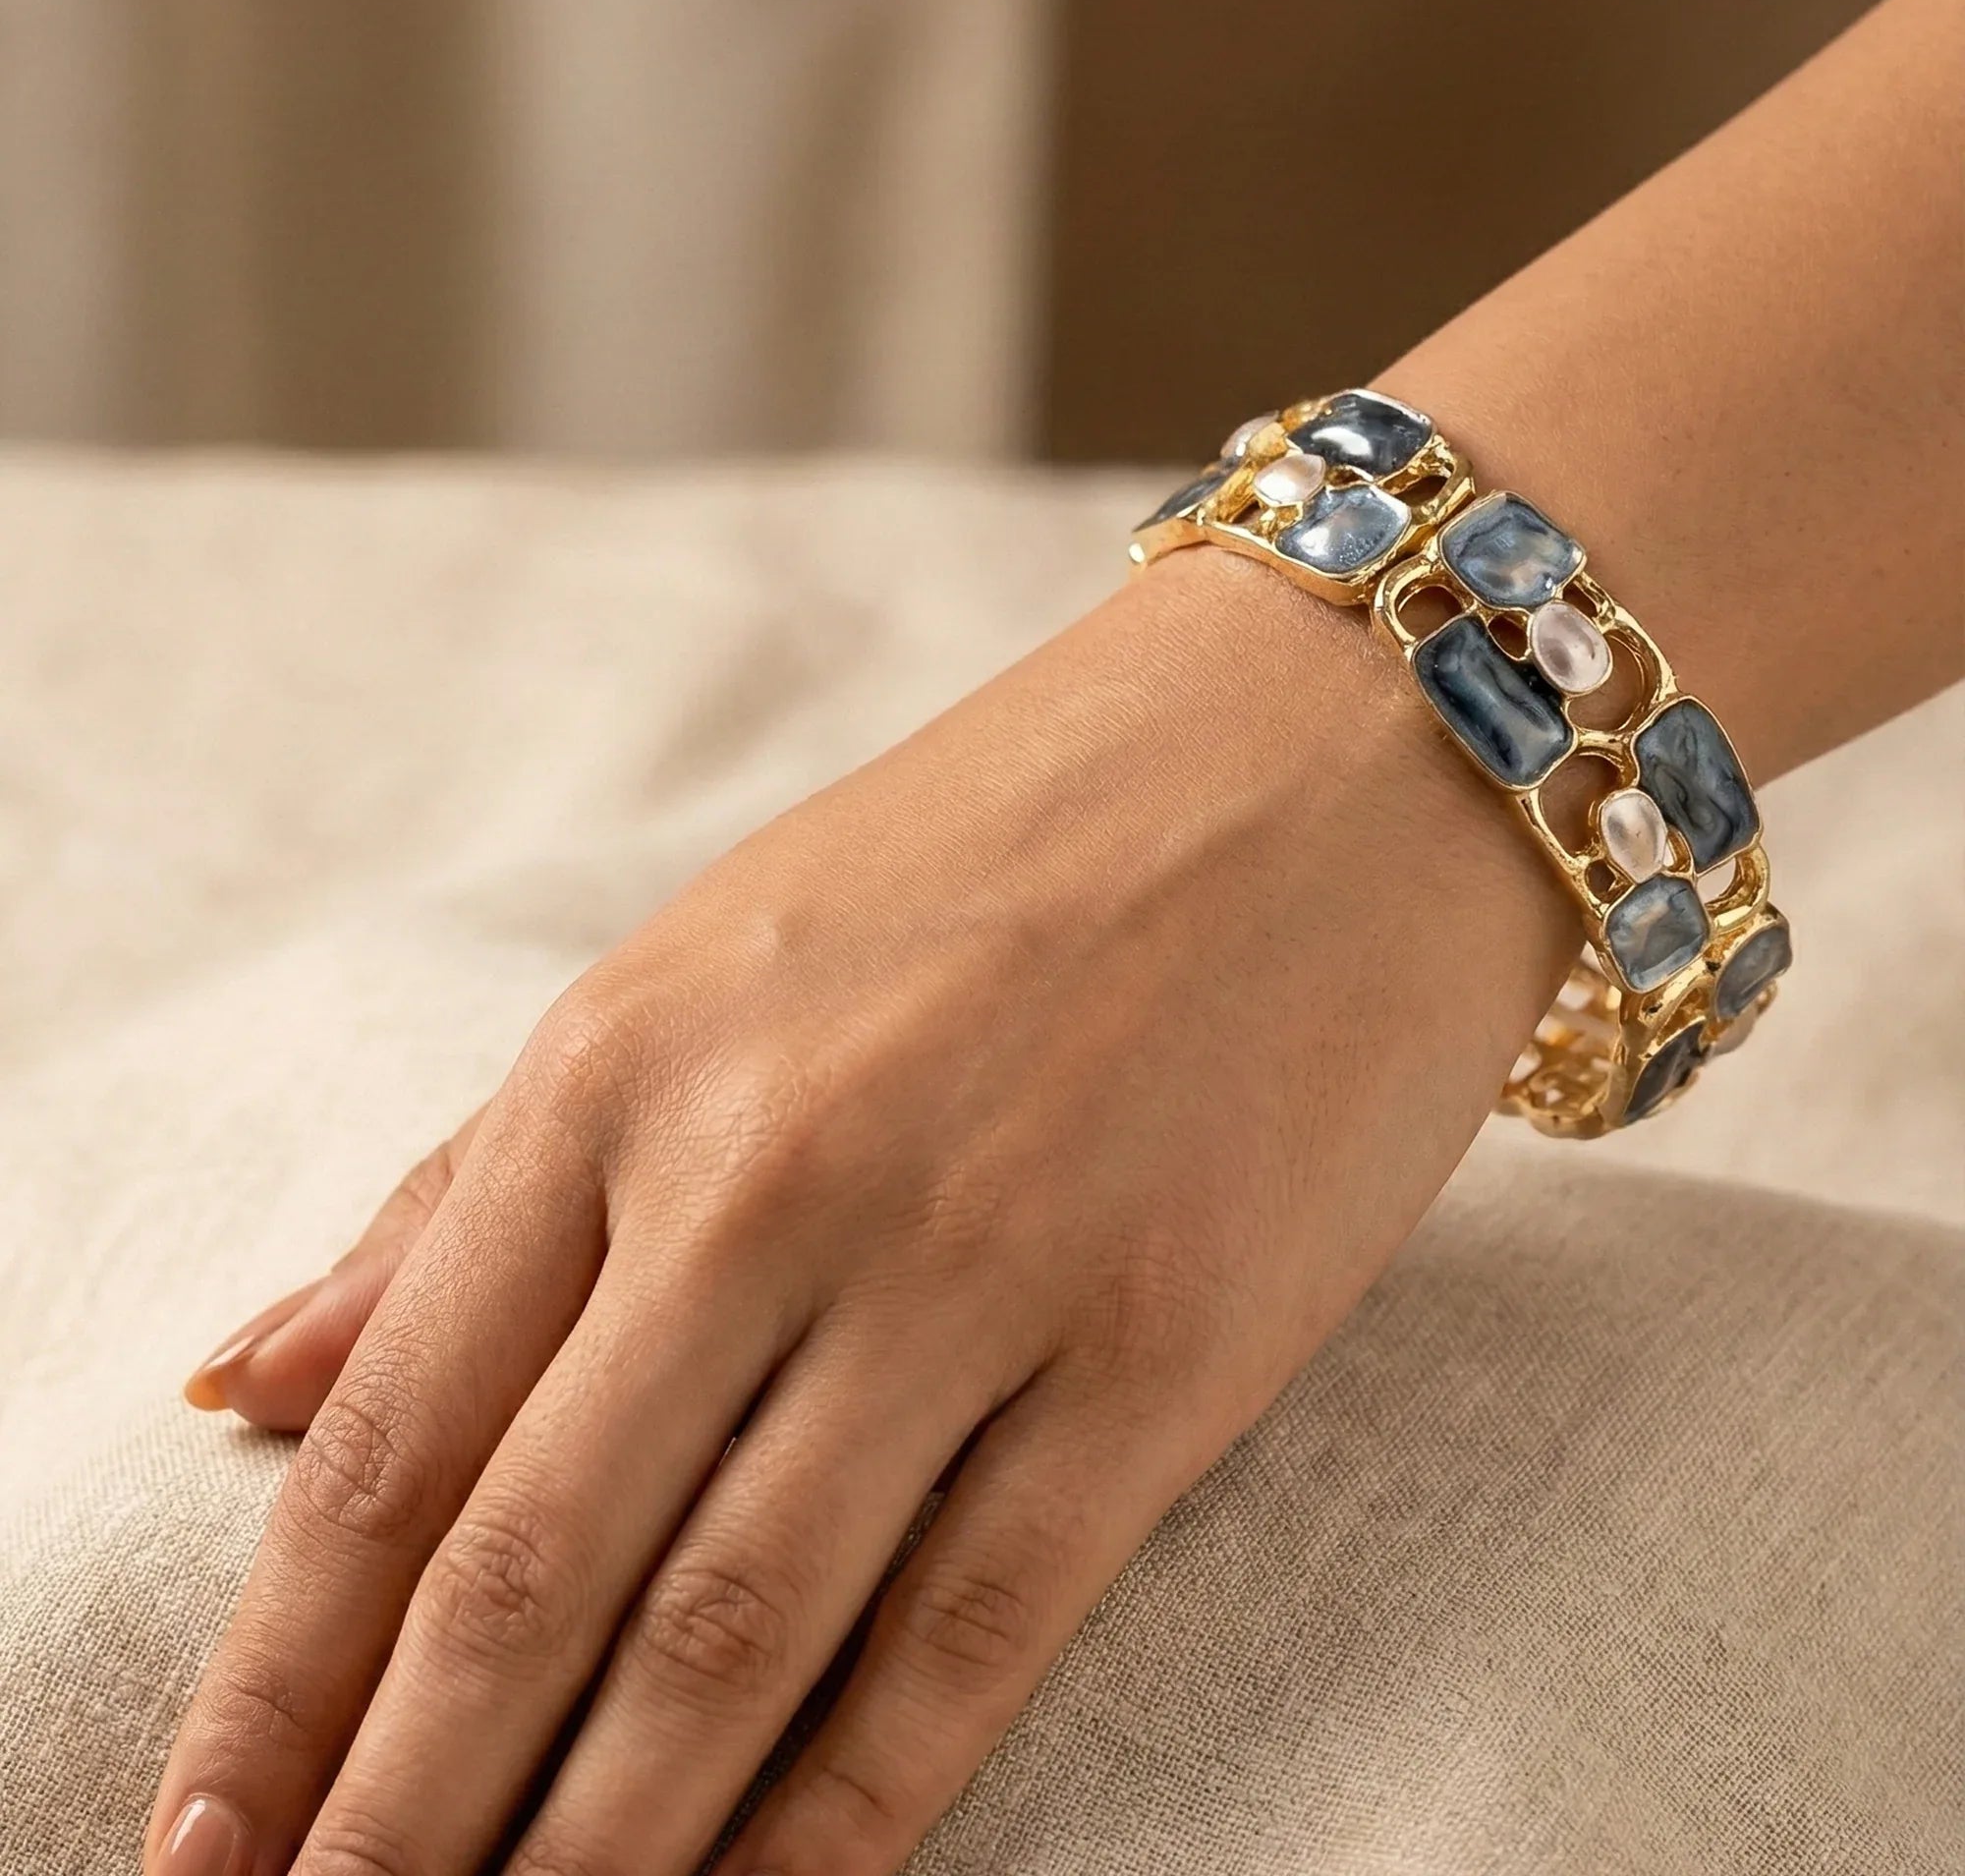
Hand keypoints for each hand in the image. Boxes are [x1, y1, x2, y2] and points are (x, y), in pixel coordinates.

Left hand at [151, 546, 1569, 1875]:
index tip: (199, 1849)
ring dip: (599, 1854)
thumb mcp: (698, 964)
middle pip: (535, 1570)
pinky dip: (845, 1815)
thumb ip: (476, 1183)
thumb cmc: (998, 844)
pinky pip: (971, 1631)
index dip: (283, 1681)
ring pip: (733, 1634)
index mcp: (628, 1064)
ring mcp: (976, 1265)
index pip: (402, 1436)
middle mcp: (772, 1172)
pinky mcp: (1165, 1345)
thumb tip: (248, 1383)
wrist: (1326, 738)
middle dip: (405, 1818)